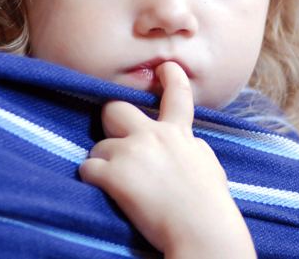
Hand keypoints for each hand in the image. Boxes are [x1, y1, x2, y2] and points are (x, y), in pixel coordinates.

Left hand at [79, 62, 255, 257]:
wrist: (202, 231)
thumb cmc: (211, 207)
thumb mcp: (209, 168)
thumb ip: (194, 149)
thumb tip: (190, 144)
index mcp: (178, 134)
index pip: (177, 96)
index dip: (170, 78)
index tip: (164, 68)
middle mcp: (152, 135)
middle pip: (116, 109)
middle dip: (110, 121)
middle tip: (115, 140)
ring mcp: (131, 153)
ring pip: (98, 146)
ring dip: (101, 162)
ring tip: (115, 183)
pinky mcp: (113, 175)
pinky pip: (87, 168)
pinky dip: (90, 179)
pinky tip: (100, 189)